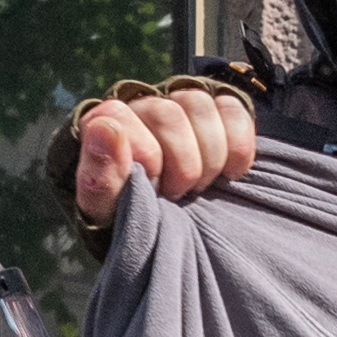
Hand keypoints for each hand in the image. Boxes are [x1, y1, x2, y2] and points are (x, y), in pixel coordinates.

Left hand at [71, 82, 259, 224]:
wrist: (160, 232)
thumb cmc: (126, 219)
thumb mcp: (106, 212)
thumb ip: (99, 176)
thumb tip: (105, 128)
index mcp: (102, 123)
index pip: (124, 117)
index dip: (146, 159)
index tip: (151, 189)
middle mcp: (140, 105)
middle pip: (168, 114)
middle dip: (181, 165)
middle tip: (176, 196)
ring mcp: (179, 104)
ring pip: (199, 105)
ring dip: (208, 157)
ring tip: (199, 187)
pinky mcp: (215, 110)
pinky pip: (231, 109)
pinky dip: (237, 145)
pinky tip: (230, 173)